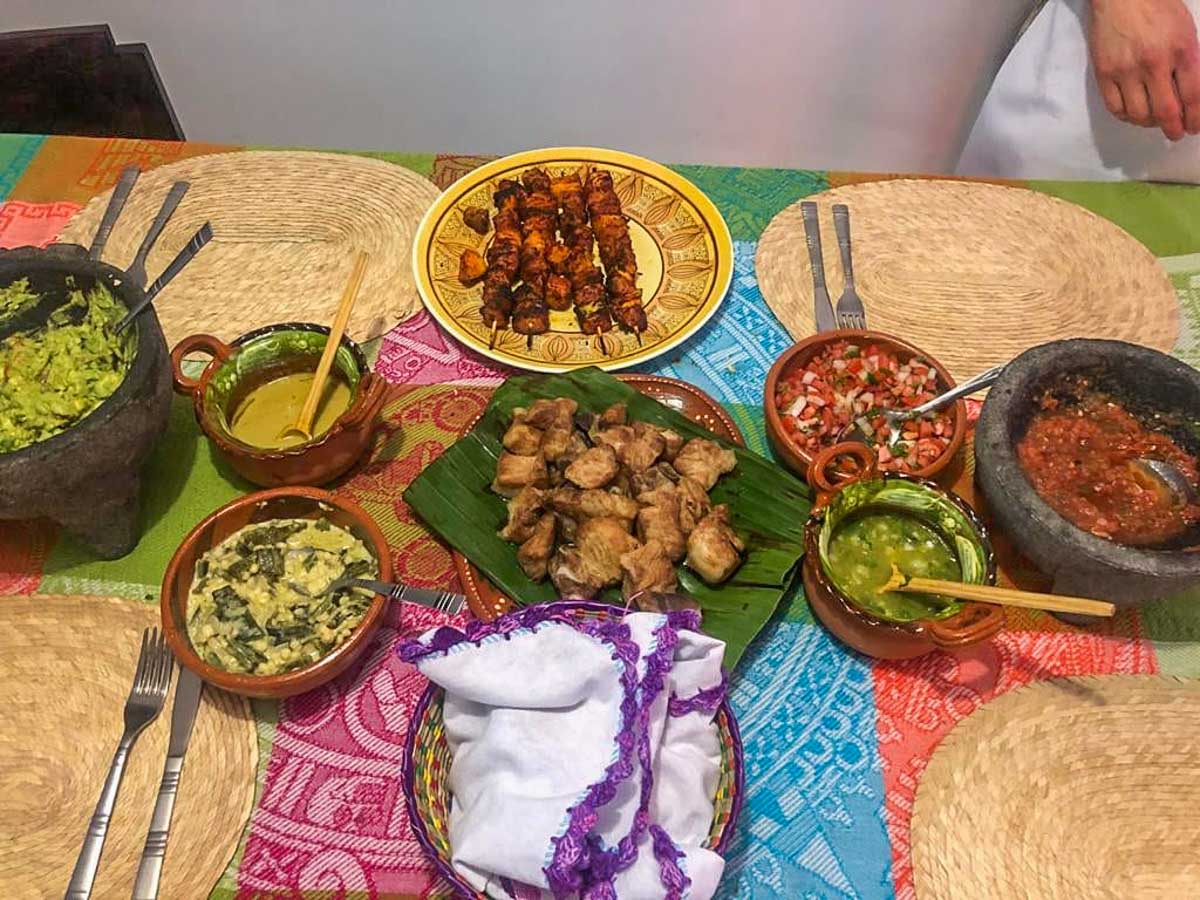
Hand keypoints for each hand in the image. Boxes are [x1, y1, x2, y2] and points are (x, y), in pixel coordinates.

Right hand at [1089, 0, 1199, 138]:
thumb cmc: (1157, 8)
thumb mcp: (1185, 31)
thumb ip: (1189, 62)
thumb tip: (1191, 96)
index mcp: (1181, 49)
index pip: (1193, 96)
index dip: (1195, 118)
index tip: (1193, 128)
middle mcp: (1154, 63)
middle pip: (1166, 111)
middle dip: (1174, 129)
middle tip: (1176, 133)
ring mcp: (1127, 70)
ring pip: (1139, 115)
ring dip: (1149, 124)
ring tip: (1153, 121)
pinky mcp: (1104, 73)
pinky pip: (1116, 108)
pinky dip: (1127, 117)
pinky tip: (1134, 113)